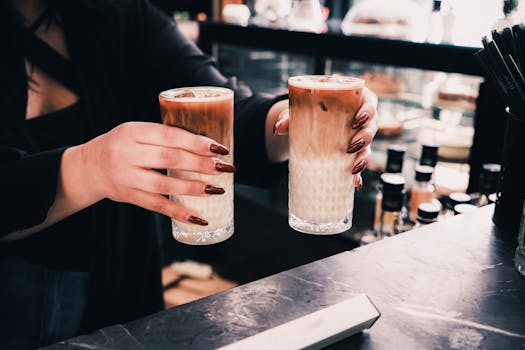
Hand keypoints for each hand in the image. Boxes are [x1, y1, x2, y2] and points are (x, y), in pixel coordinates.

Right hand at [71, 122, 234, 224]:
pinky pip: (156, 206)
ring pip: (164, 184)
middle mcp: (127, 154)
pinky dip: (179, 212)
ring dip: (193, 188)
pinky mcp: (128, 197)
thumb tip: (206, 142)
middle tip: (225, 168)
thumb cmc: (122, 146)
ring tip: (217, 189)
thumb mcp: (136, 131)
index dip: (197, 143)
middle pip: (169, 158)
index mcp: (133, 132)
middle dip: (201, 164)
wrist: (87, 167)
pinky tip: (198, 217)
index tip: (220, 148)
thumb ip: (164, 135)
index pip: (170, 135)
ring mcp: (126, 177)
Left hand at [273, 87, 377, 189]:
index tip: (357, 120)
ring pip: (369, 146)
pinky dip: (358, 175)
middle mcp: (362, 119)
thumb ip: (290, 117)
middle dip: (366, 137)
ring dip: (364, 158)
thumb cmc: (311, 108)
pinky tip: (355, 183)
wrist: (309, 121)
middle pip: (372, 127)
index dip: (368, 111)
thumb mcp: (301, 109)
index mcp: (356, 100)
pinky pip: (359, 163)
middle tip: (351, 146)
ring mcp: (360, 136)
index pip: (370, 103)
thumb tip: (277, 129)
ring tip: (353, 168)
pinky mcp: (355, 152)